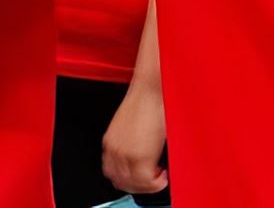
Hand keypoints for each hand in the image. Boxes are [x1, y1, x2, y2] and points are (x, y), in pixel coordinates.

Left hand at [100, 78, 167, 195]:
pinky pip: (145, 181)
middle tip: (152, 180)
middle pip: (121, 182)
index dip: (128, 179)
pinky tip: (163, 175)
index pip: (112, 173)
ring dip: (148, 185)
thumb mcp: (133, 124)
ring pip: (133, 184)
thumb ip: (133, 142)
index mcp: (110, 143)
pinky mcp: (139, 156)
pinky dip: (155, 183)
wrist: (150, 88)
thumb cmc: (146, 99)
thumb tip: (146, 156)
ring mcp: (125, 155)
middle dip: (139, 186)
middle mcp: (114, 151)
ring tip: (159, 177)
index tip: (142, 178)